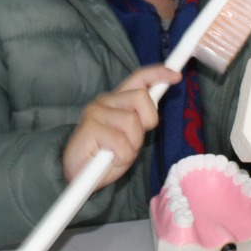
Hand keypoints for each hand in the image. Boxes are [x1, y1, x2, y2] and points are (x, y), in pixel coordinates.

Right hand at [62, 65, 180, 186]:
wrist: (75, 176)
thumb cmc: (104, 158)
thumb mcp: (129, 139)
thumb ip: (139, 122)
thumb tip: (153, 109)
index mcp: (116, 101)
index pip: (138, 79)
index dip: (158, 74)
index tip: (175, 76)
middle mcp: (105, 101)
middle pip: (141, 97)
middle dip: (146, 122)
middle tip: (132, 141)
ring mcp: (95, 111)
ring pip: (133, 122)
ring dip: (131, 145)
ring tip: (116, 153)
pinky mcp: (89, 126)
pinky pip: (122, 143)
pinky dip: (121, 157)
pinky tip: (108, 160)